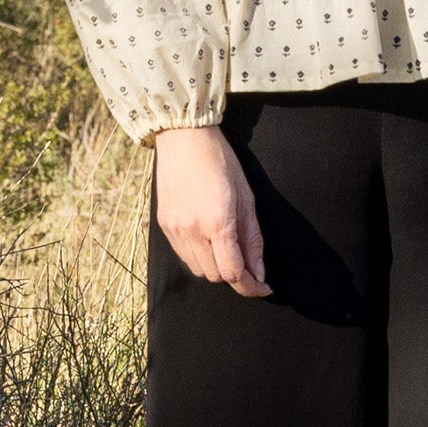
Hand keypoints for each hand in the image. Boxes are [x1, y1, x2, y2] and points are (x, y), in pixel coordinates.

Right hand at [153, 123, 269, 294]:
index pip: (234, 273)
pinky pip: (184, 256)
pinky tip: (209, 240)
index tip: (263, 287)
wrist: (183, 138)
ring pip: (199, 270)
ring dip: (217, 267)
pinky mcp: (164, 226)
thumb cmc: (220, 161)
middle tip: (249, 264)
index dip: (251, 286)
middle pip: (216, 276)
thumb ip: (252, 238)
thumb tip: (259, 271)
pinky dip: (199, 257)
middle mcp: (193, 232)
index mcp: (218, 224)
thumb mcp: (246, 198)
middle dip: (236, 275)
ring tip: (228, 249)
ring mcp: (175, 230)